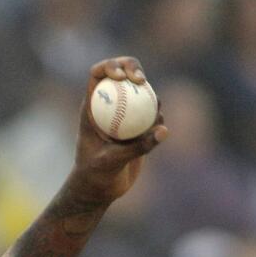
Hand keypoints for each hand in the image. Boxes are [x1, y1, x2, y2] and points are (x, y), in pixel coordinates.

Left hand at [71, 56, 168, 204]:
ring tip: (154, 113)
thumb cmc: (95, 175)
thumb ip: (139, 146)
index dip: (111, 65)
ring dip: (150, 96)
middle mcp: (107, 106)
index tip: (122, 76)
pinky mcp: (137, 127)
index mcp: (91, 107)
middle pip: (122, 74)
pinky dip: (157, 118)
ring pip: (140, 93)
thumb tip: (164, 130)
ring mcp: (123, 116)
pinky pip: (151, 114)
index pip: (97, 74)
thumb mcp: (113, 161)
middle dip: (134, 68)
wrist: (99, 190)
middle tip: (141, 80)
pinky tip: (160, 128)